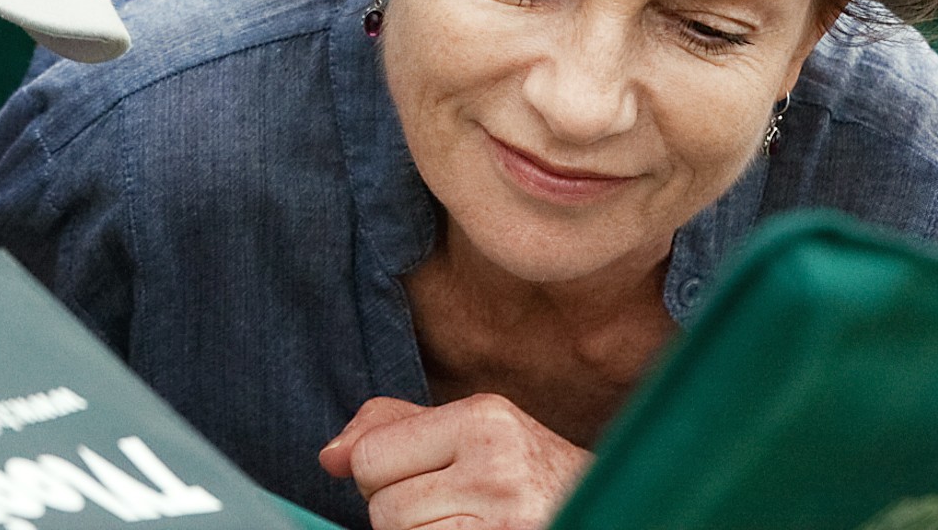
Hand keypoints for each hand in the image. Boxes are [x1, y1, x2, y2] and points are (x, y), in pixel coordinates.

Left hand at [319, 395, 591, 529]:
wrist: (608, 510)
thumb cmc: (529, 477)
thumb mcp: (471, 433)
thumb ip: (394, 429)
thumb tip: (329, 456)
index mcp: (485, 418)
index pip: (371, 457)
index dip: (383, 478)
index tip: (428, 481)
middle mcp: (499, 466)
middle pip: (384, 508)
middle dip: (404, 516)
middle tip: (456, 511)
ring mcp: (506, 523)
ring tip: (468, 526)